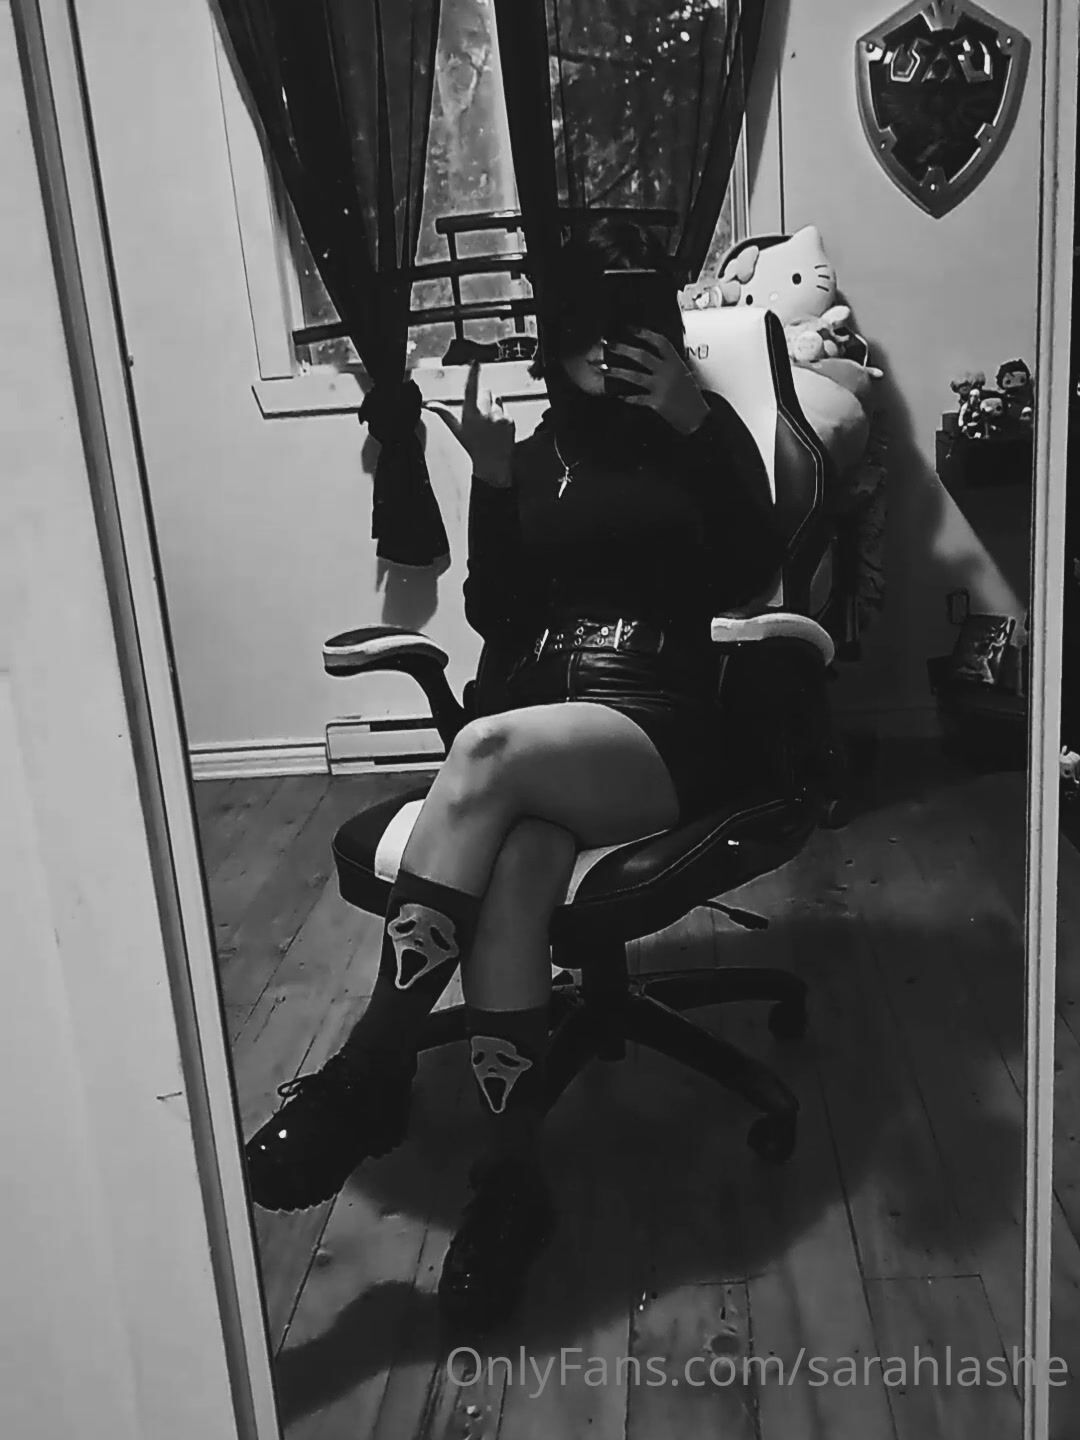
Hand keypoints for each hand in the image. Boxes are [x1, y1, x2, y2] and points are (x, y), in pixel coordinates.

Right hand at [424, 359, 515, 486]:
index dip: (473, 373)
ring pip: (496, 400)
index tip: (475, 362)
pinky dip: (502, 415)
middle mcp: (484, 414)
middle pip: (485, 392)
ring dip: (493, 407)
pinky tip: (498, 428)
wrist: (492, 462)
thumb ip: (443, 413)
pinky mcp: (510, 420)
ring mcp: (499, 417)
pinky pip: (506, 410)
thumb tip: (429, 404)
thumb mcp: (456, 429)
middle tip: (480, 415)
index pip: (471, 388)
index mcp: (470, 414)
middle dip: (483, 398)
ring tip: (490, 423)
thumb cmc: (472, 446)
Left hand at [603, 328, 709, 435]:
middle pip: (642, 356)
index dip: (644, 334)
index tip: (630, 328)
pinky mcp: (657, 402)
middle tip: (609, 345)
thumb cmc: (691, 396)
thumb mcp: (684, 374)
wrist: (698, 418)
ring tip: (604, 369)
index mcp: (676, 362)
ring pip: (635, 376)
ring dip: (617, 372)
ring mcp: (661, 387)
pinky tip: (617, 394)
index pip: (660, 342)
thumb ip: (669, 364)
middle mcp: (668, 372)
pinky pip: (637, 398)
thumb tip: (653, 355)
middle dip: (623, 349)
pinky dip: (626, 396)